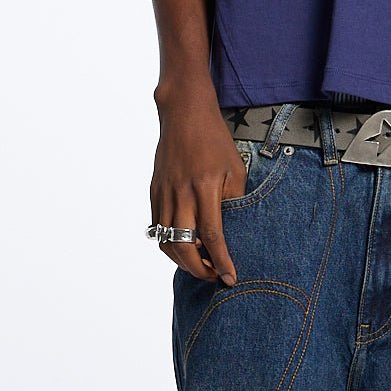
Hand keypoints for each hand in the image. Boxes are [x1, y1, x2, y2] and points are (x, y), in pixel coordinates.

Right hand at [149, 88, 247, 282]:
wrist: (184, 112)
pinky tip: (184, 248)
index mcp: (204, 187)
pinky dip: (170, 245)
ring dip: (182, 261)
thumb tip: (233, 236)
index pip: (212, 236)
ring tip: (200, 265)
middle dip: (199, 269)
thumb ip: (234, 203)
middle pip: (185, 245)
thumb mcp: (235, 170)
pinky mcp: (154, 191)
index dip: (220, 261)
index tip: (230, 278)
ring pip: (167, 241)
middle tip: (214, 276)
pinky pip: (158, 228)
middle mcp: (181, 192)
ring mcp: (164, 192)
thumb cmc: (215, 141)